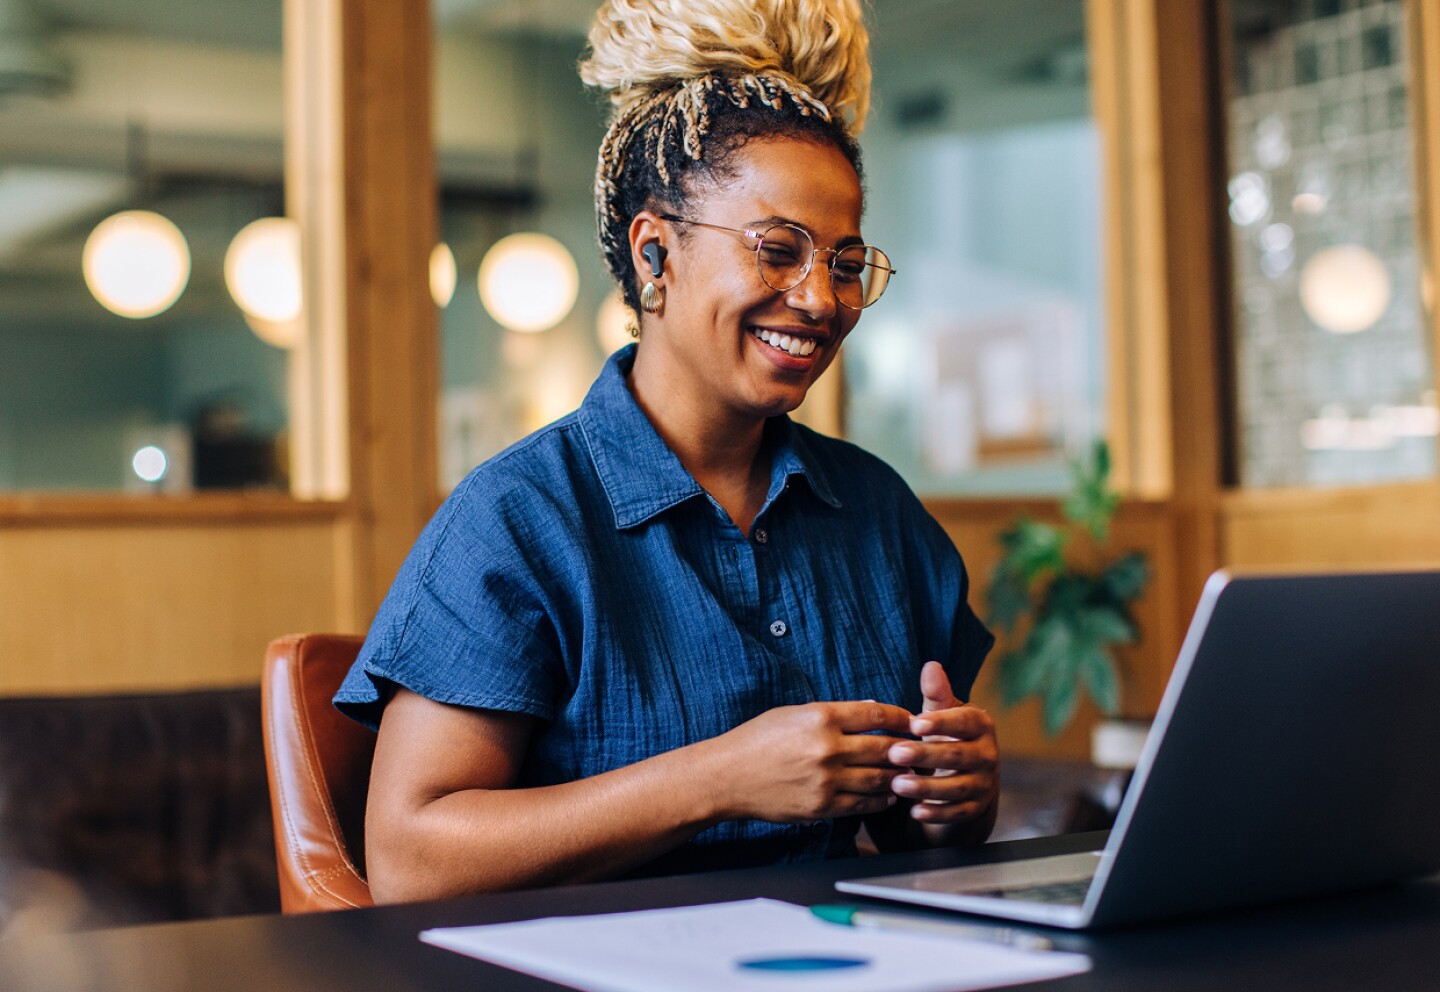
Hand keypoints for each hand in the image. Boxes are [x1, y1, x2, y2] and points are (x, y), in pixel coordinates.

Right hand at [702, 701, 913, 823]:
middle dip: (908, 749)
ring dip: (899, 776)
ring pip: (879, 778)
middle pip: (884, 747)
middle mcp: (827, 747)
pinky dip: (880, 799)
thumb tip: (870, 708)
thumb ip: (834, 713)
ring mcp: (826, 780)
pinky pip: (863, 804)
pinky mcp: (822, 806)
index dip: (901, 717)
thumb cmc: (756, 740)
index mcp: (821, 717)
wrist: (727, 776)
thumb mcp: (793, 714)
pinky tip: (888, 794)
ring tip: (911, 773)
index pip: (875, 713)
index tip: (912, 721)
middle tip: (923, 749)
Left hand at [886, 661, 998, 825]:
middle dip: (925, 756)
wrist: (969, 776)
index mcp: (980, 725)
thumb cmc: (949, 736)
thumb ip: (937, 695)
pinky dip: (937, 813)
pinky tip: (914, 810)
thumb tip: (931, 666)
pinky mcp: (977, 808)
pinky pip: (957, 813)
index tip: (914, 724)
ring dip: (926, 787)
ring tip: (896, 784)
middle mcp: (988, 754)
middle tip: (894, 754)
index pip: (963, 722)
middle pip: (957, 756)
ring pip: (956, 787)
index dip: (941, 723)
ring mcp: (985, 783)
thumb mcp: (944, 715)